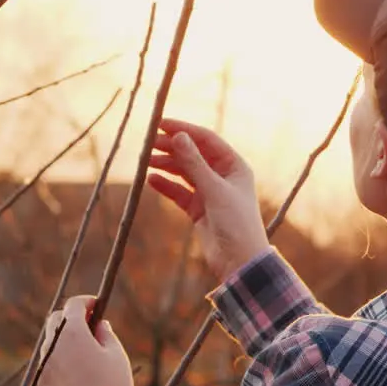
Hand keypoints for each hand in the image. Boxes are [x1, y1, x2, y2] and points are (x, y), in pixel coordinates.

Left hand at [35, 295, 134, 385]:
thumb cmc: (112, 384)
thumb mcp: (116, 354)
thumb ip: (105, 333)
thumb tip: (99, 324)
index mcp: (72, 332)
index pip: (73, 305)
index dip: (87, 302)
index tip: (97, 306)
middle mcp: (52, 344)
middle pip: (56, 320)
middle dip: (70, 317)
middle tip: (88, 323)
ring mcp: (44, 364)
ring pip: (50, 341)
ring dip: (63, 338)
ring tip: (82, 347)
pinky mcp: (42, 382)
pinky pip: (48, 362)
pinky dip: (58, 358)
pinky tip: (74, 367)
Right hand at [146, 118, 269, 281]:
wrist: (239, 261)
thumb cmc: (236, 223)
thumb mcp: (213, 190)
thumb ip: (194, 163)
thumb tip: (177, 136)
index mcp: (234, 166)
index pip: (206, 139)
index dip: (184, 129)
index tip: (161, 124)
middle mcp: (222, 176)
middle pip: (193, 154)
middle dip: (172, 147)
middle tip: (148, 143)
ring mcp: (210, 192)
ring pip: (184, 172)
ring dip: (166, 165)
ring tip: (146, 161)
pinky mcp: (199, 209)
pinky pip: (179, 192)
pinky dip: (166, 185)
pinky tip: (151, 179)